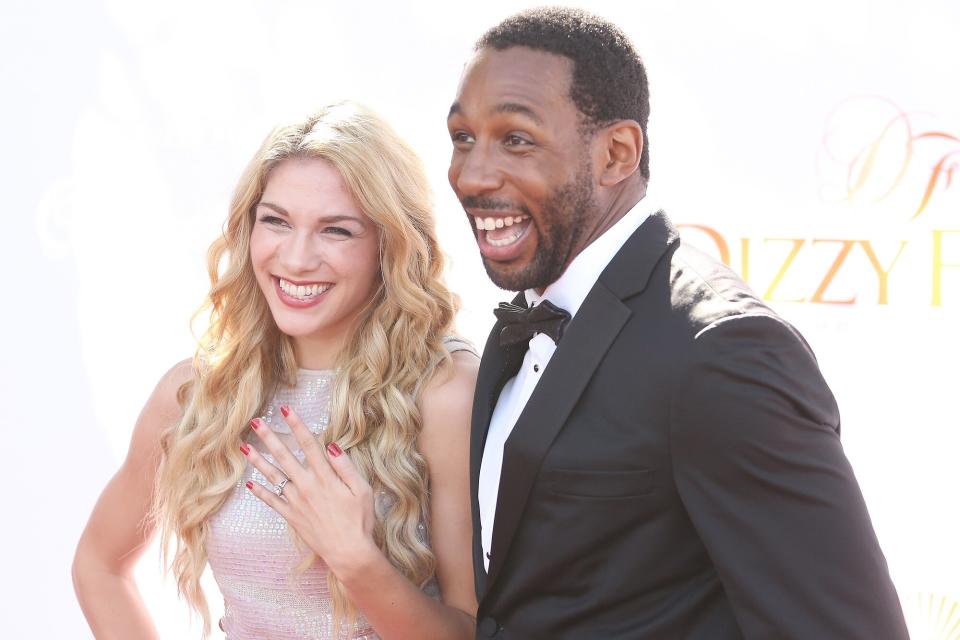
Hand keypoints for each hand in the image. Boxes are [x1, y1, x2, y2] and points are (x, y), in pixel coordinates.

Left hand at [242, 406, 378, 576]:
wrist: (348, 552)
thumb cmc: (359, 521)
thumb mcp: (362, 490)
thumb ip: (346, 467)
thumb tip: (332, 445)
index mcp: (326, 477)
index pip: (309, 444)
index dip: (297, 426)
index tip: (286, 410)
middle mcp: (307, 486)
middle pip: (285, 456)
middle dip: (270, 437)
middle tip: (255, 422)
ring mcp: (297, 502)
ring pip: (273, 477)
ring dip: (258, 461)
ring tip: (245, 447)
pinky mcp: (291, 517)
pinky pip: (272, 502)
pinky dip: (261, 493)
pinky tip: (251, 484)